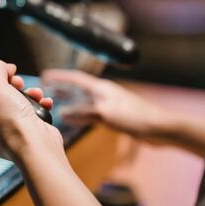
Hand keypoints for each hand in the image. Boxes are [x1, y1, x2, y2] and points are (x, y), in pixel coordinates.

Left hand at [0, 60, 63, 163]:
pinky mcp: (21, 137)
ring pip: (11, 105)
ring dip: (25, 94)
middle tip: (15, 81)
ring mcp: (3, 136)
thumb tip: (2, 66)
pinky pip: (25, 116)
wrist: (35, 146)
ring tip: (32, 92)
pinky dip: (35, 106)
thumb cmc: (9, 121)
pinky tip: (42, 102)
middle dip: (8, 85)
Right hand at [40, 69, 169, 140]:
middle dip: (62, 89)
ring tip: (56, 103)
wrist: (159, 128)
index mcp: (102, 88)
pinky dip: (80, 115)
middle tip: (45, 90)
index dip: (59, 77)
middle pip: (78, 89)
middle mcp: (104, 94)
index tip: (44, 77)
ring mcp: (109, 105)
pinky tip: (76, 120)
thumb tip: (64, 113)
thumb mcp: (106, 114)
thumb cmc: (136, 117)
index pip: (75, 78)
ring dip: (70, 102)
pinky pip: (91, 113)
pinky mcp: (114, 116)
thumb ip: (84, 113)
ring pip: (84, 101)